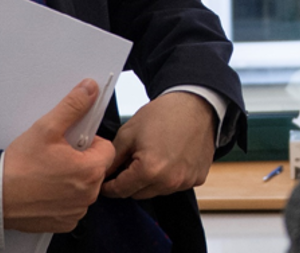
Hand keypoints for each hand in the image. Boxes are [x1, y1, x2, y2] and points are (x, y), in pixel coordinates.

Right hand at [4, 79, 116, 232]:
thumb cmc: (19, 167)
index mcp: (90, 170)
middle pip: (96, 169)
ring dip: (73, 180)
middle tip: (56, 157)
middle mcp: (88, 194)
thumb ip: (72, 107)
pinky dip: (63, 198)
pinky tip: (45, 190)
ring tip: (48, 173)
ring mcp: (77, 211)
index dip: (89, 142)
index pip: (106, 149)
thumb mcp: (46, 128)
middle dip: (81, 160)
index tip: (71, 143)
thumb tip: (89, 89)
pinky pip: (73, 206)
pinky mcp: (65, 222)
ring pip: (85, 188)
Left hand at [101, 92, 216, 199]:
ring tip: (151, 156)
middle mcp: (169, 181)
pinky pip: (175, 185)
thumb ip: (112, 158)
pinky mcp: (197, 179)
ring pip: (156, 191)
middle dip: (129, 182)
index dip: (109, 186)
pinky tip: (169, 158)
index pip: (120, 191)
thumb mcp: (129, 132)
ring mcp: (185, 182)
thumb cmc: (163, 114)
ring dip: (149, 181)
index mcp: (149, 170)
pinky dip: (168, 177)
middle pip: (137, 194)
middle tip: (130, 162)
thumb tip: (102, 174)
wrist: (196, 105)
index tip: (105, 182)